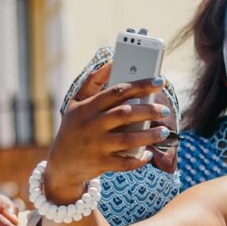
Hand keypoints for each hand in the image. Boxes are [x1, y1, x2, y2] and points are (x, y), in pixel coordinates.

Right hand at [44, 64, 169, 204]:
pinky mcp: (101, 163)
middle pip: (124, 114)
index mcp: (88, 107)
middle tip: (165, 110)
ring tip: (164, 131)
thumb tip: (112, 61)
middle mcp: (92, 125)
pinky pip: (124, 163)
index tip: (160, 81)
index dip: (140, 85)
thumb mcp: (76, 102)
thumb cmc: (75, 126)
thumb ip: (92, 81)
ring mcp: (96, 145)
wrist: (61, 162)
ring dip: (148, 136)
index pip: (117, 91)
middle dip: (148, 111)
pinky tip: (148, 154)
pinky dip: (138, 159)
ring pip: (127, 139)